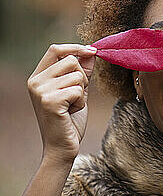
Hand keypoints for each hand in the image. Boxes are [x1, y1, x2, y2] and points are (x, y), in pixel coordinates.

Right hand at [27, 43, 96, 164]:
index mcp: (38, 76)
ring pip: (77, 75)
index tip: (93, 51)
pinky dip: (81, 101)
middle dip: (83, 76)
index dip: (76, 47)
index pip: (55, 49)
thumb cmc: (69, 120)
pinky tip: (71, 112)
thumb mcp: (76, 91)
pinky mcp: (50, 101)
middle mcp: (35, 81)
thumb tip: (91, 51)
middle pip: (71, 60)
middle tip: (77, 96)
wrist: (62, 147)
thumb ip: (81, 71)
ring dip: (82, 91)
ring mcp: (40, 91)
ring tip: (72, 106)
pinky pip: (78, 89)